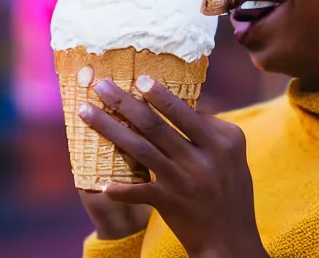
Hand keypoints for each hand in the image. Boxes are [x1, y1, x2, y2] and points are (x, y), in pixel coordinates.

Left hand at [77, 75, 267, 257]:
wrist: (231, 238)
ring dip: (110, 129)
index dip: (160, 96)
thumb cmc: (231, 189)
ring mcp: (184, 180)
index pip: (185, 112)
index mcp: (222, 141)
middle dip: (126, 102)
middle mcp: (202, 157)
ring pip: (140, 148)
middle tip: (103, 86)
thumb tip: (181, 107)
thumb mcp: (231, 154)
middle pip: (156, 124)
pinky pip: (139, 191)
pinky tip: (102, 183)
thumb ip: (210, 131)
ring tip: (87, 112)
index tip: (140, 80)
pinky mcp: (169, 202)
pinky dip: (120, 188)